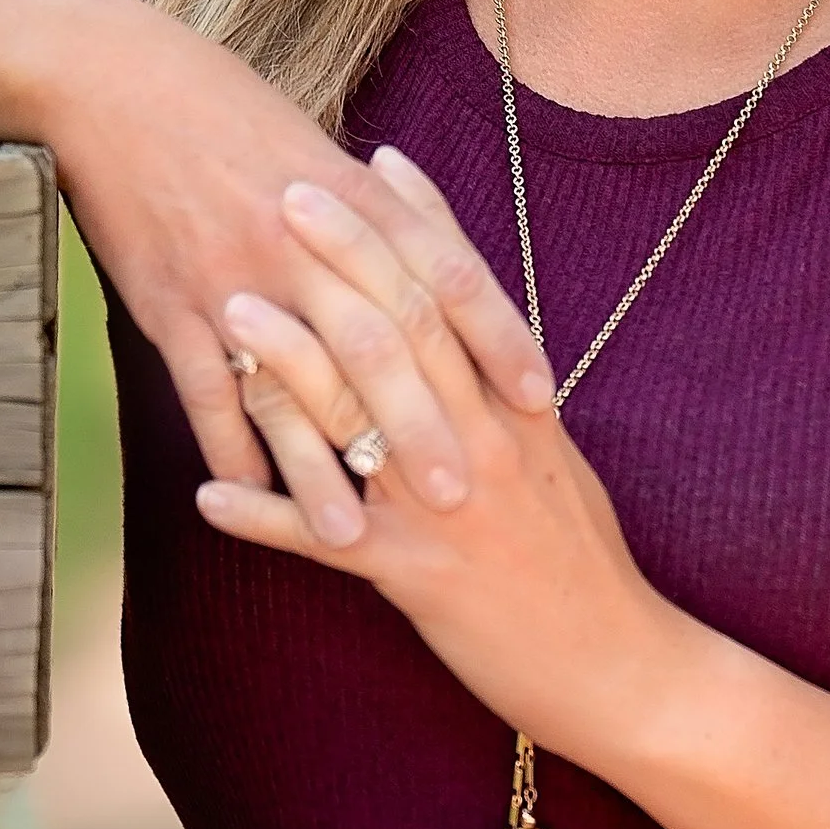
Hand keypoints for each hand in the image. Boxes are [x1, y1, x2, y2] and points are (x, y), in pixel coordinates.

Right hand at [33, 0, 552, 496]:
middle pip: (381, 349)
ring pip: (293, 388)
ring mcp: (235, 276)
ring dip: (323, 469)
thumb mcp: (313, 147)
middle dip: (424, 429)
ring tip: (354, 535)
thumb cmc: (220, 110)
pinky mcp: (169, 302)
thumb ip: (374, 205)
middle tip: (464, 499)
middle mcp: (303, 243)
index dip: (497, 339)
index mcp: (352, 198)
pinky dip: (228, 447)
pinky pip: (205, 389)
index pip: (447, 277)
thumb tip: (429, 245)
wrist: (113, 83)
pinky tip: (245, 496)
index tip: (539, 400)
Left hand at [193, 148, 682, 759]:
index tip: (372, 159)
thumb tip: (475, 345)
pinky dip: (266, 517)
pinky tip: (206, 496)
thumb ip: (511, 404)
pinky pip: (327, 541)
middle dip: (341, 257)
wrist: (622, 669)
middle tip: (284, 193)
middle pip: (403, 327)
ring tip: (228, 310)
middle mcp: (484, 441)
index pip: (464, 294)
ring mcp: (448, 506)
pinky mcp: (420, 575)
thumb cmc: (581, 568)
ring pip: (361, 416)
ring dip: (288, 362)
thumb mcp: (554, 467)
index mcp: (519, 409)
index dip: (417, 224)